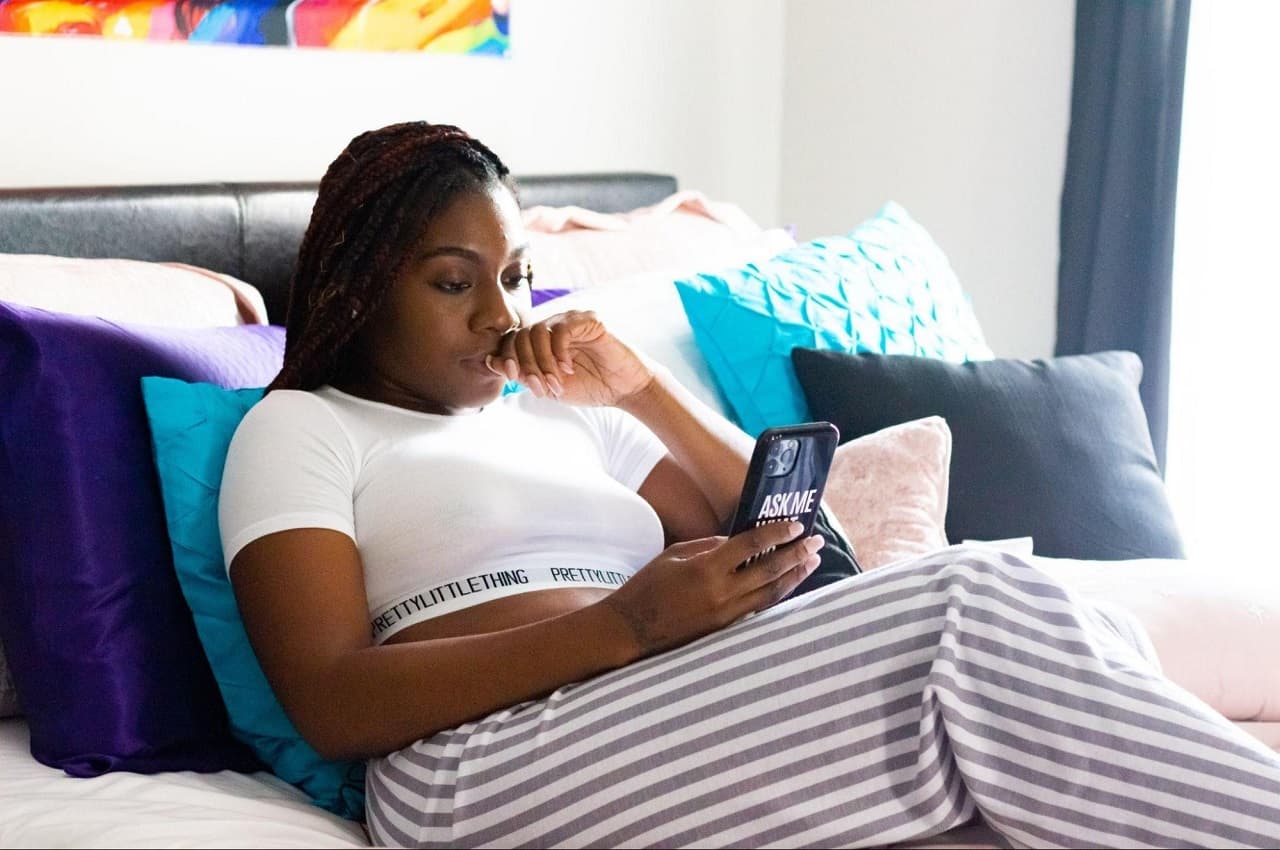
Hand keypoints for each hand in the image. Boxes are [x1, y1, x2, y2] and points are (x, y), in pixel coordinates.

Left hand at [485, 310, 653, 406]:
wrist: (622, 389)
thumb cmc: (588, 387)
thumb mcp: (548, 386)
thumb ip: (522, 374)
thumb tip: (491, 361)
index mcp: (541, 341)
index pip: (512, 341)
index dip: (508, 358)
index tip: (514, 379)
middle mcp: (553, 327)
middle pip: (522, 336)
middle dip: (526, 365)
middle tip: (540, 388)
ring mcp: (570, 321)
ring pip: (538, 332)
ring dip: (542, 363)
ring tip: (556, 382)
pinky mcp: (588, 320)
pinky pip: (562, 330)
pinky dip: (559, 352)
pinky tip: (568, 369)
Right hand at [594, 521, 825, 660]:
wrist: (629, 630)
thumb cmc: (647, 586)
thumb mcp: (674, 555)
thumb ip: (709, 546)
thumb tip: (737, 542)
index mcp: (706, 568)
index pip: (751, 545)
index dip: (777, 534)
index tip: (798, 526)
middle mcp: (721, 593)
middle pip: (770, 571)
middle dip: (797, 554)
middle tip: (817, 542)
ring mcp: (725, 615)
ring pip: (771, 594)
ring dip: (795, 576)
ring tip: (812, 562)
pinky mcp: (724, 631)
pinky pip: (758, 609)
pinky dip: (776, 595)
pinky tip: (789, 585)